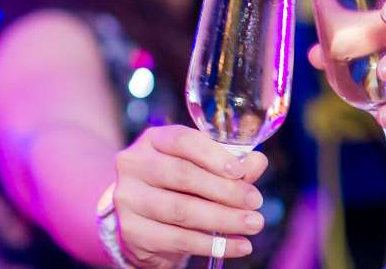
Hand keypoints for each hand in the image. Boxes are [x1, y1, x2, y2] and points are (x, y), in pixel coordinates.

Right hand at [113, 124, 267, 267]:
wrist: (143, 221)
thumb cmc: (178, 186)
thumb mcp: (201, 167)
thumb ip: (229, 164)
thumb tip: (257, 162)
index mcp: (154, 140)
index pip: (182, 140)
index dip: (213, 155)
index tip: (241, 171)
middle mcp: (135, 164)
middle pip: (182, 175)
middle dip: (225, 190)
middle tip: (255, 202)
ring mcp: (129, 198)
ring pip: (181, 210)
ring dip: (223, 220)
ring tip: (252, 225)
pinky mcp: (131, 231)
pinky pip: (177, 240)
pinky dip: (211, 245)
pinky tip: (237, 246)